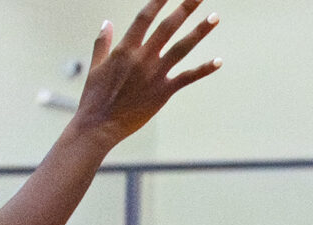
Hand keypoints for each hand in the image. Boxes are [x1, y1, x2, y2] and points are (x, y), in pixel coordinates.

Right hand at [71, 0, 220, 148]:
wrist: (100, 124)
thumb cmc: (95, 97)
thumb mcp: (95, 66)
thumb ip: (102, 43)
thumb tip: (107, 23)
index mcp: (125, 48)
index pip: (145, 17)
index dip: (158, 1)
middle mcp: (143, 57)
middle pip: (168, 27)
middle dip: (184, 8)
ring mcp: (155, 74)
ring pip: (182, 48)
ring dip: (199, 32)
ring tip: (215, 17)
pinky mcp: (164, 92)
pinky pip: (187, 78)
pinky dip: (203, 69)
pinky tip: (218, 61)